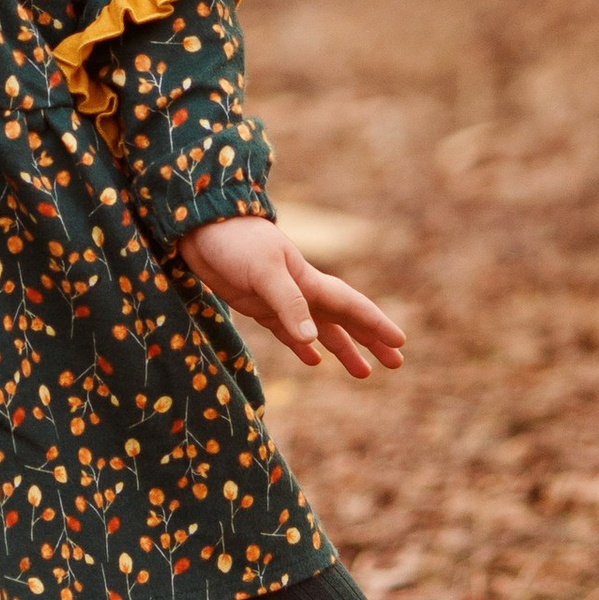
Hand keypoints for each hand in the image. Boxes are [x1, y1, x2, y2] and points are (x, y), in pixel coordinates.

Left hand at [172, 215, 405, 380]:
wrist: (198, 227)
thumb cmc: (235, 242)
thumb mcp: (264, 271)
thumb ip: (288, 304)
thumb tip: (313, 341)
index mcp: (309, 281)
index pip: (351, 306)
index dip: (375, 325)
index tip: (400, 344)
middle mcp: (301, 290)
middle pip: (344, 320)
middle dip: (370, 340)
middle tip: (396, 364)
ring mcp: (280, 299)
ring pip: (320, 329)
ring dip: (342, 348)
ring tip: (363, 372)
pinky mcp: (257, 304)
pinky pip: (289, 331)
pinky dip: (303, 345)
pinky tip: (313, 359)